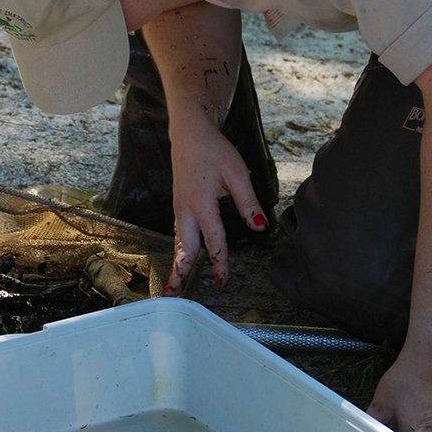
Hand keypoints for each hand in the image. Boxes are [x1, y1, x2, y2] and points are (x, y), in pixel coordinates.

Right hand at [163, 117, 265, 294]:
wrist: (189, 134)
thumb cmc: (214, 151)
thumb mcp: (237, 173)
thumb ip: (248, 202)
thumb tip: (260, 228)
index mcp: (201, 202)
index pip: (213, 239)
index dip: (220, 261)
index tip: (223, 280)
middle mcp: (185, 209)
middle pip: (184, 248)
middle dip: (180, 273)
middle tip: (174, 297)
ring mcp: (179, 209)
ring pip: (179, 243)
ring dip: (177, 266)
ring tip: (171, 289)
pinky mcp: (179, 207)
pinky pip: (179, 235)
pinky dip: (179, 252)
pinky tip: (180, 263)